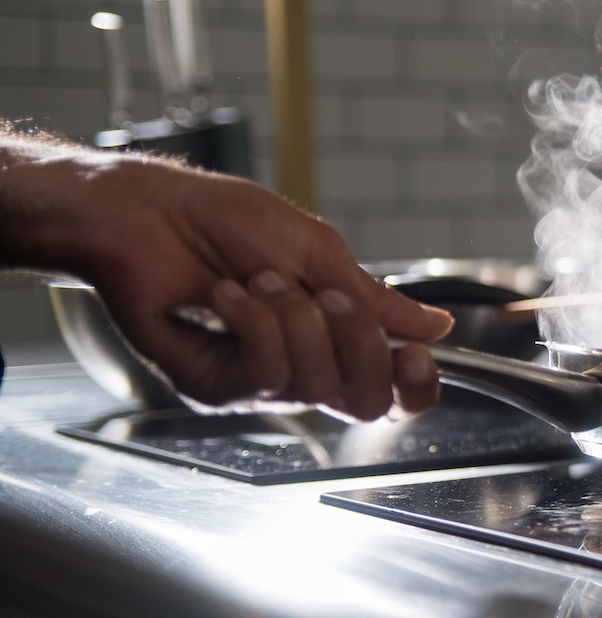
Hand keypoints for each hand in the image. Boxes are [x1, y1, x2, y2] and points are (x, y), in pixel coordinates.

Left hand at [11, 149, 453, 420]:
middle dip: (360, 344)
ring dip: (294, 318)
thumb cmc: (226, 221)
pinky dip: (254, 323)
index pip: (393, 390)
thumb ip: (376, 300)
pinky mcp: (215, 387)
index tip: (414, 353)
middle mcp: (304, 368)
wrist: (149, 214)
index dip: (415, 385)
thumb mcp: (319, 251)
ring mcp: (259, 384)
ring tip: (260, 278)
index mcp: (338, 337)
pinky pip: (264, 376)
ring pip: (314, 385)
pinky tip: (228, 294)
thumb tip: (436, 325)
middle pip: (366, 403)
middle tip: (332, 298)